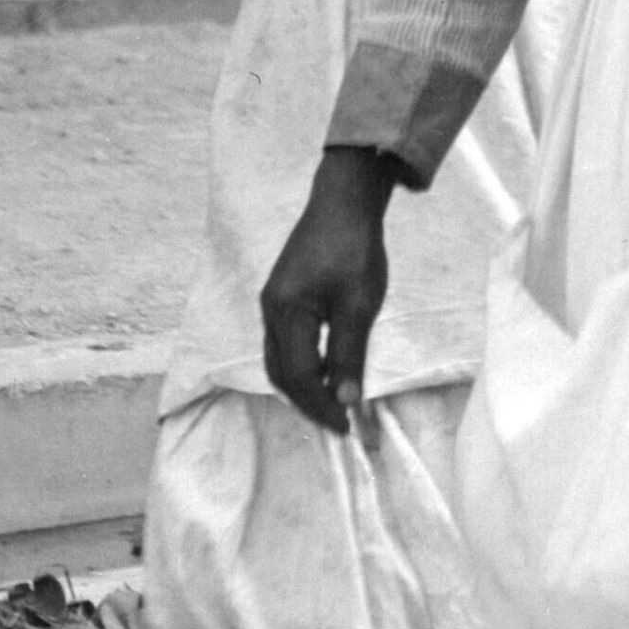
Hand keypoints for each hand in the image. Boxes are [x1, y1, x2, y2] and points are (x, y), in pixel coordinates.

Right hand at [261, 146, 396, 434]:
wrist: (345, 201)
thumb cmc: (355, 249)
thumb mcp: (358, 304)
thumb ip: (349, 354)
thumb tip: (346, 401)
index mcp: (285, 314)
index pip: (300, 377)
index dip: (322, 406)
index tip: (348, 428)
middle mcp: (270, 311)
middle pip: (282, 373)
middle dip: (309, 402)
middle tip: (342, 421)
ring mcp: (273, 302)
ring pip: (281, 360)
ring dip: (305, 385)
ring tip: (336, 401)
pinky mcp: (283, 295)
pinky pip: (286, 343)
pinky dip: (304, 364)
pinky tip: (330, 367)